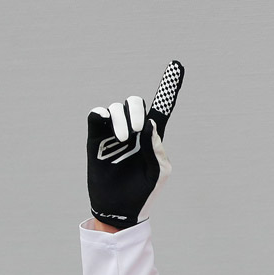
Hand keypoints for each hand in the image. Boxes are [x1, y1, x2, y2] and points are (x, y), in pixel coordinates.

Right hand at [86, 61, 183, 228]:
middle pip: (135, 102)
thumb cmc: (143, 191)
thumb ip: (154, 147)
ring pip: (116, 107)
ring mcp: (114, 133)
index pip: (162, 108)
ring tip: (123, 138)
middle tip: (138, 130)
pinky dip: (101, 114)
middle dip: (137, 110)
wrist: (120, 209)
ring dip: (121, 118)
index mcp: (153, 136)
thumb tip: (147, 124)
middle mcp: (134, 130)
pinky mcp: (96, 138)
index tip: (177, 65)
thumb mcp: (157, 171)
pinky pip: (96, 115)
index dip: (169, 87)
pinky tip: (106, 123)